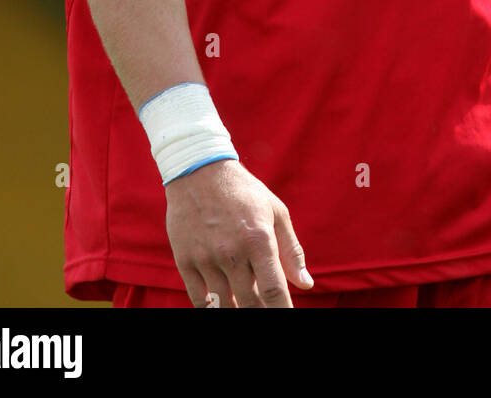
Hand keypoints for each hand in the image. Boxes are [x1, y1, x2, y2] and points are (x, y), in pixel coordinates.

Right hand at [165, 158, 313, 307]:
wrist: (198, 171)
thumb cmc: (244, 191)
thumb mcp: (275, 211)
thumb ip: (291, 250)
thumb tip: (305, 285)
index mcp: (259, 239)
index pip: (273, 290)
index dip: (281, 312)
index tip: (286, 319)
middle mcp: (232, 252)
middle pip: (250, 303)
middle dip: (260, 314)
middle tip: (264, 310)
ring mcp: (206, 258)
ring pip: (224, 305)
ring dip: (237, 311)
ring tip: (245, 308)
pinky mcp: (185, 260)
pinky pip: (199, 299)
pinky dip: (212, 308)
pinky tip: (222, 306)